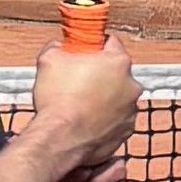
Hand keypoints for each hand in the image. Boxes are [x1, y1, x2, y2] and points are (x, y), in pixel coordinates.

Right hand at [24, 34, 136, 168]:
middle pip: (116, 72)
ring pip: (117, 97)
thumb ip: (58, 47)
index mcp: (118, 62)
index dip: (94, 45)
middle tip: (78, 81)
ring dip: (103, 98)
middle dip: (100, 74)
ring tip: (79, 105)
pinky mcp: (126, 131)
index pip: (110, 42)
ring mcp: (131, 110)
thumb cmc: (57, 98)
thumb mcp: (49, 59)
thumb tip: (59, 46)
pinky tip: (86, 121)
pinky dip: (105, 119)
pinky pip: (116, 119)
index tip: (84, 51)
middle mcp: (131, 85)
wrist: (61, 140)